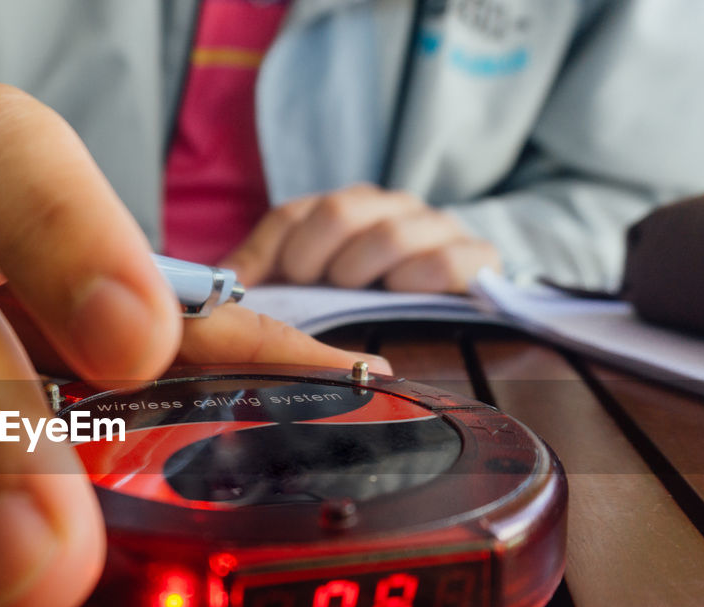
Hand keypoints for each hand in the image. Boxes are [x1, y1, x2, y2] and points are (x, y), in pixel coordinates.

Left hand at [221, 183, 500, 292]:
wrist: (460, 303)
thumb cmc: (372, 301)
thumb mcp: (315, 287)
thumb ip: (269, 275)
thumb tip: (226, 281)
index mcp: (346, 210)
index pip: (293, 216)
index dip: (271, 252)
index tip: (254, 286)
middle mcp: (391, 208)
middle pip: (340, 212)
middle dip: (315, 258)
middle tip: (315, 287)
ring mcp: (436, 228)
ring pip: (390, 234)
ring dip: (362, 270)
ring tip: (356, 292)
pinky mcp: (477, 257)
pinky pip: (448, 260)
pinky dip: (420, 277)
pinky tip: (403, 292)